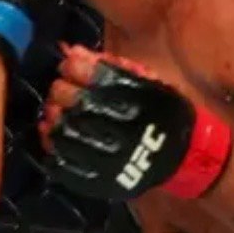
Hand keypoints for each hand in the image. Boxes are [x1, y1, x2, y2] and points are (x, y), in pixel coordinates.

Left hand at [40, 46, 231, 200]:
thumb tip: (71, 51)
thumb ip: (110, 65)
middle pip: (80, 104)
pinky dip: (52, 146)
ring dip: (53, 117)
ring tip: (53, 110)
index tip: (69, 64)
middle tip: (60, 88)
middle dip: (62, 91)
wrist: (182, 156)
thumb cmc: (160, 110)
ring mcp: (112, 160)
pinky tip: (51, 133)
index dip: (76, 67)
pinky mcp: (101, 181)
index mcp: (141, 101)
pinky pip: (66, 164)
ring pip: (68, 134)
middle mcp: (127, 130)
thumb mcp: (147, 80)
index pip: (99, 78)